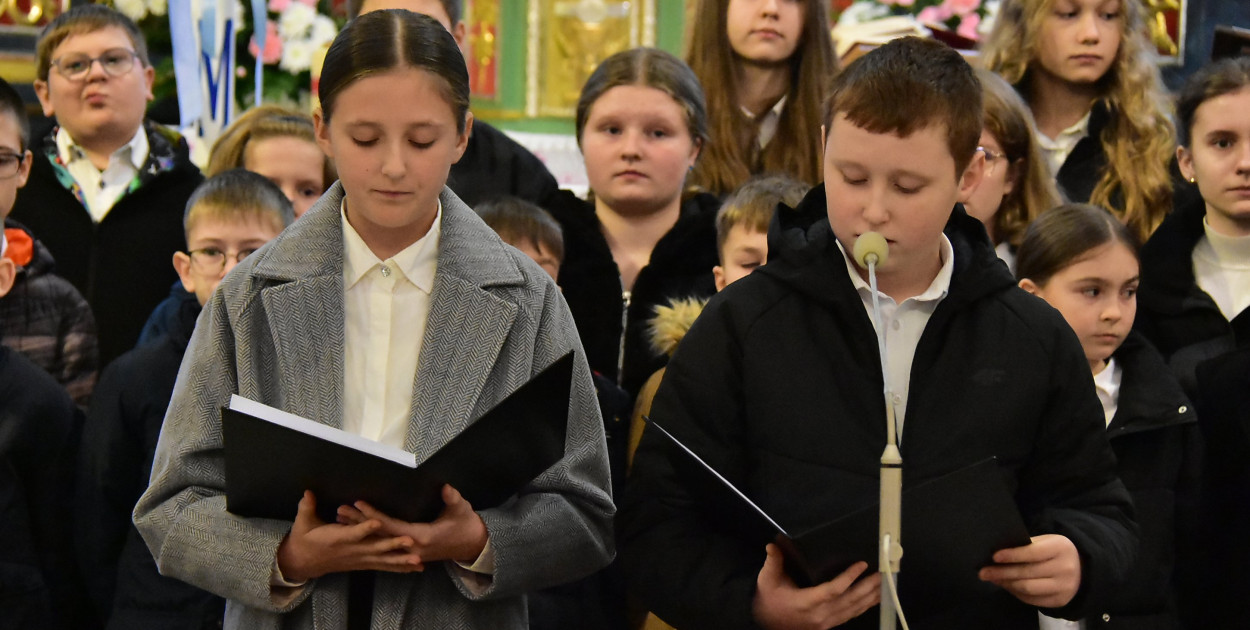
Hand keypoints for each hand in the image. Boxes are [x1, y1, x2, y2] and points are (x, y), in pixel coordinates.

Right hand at [275, 491, 423, 580]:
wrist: (301, 563)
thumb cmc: (303, 540)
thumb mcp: (302, 523)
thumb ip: (306, 507)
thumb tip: (308, 492)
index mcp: (337, 539)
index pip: (353, 534)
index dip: (365, 528)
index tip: (378, 522)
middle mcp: (351, 551)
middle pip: (374, 548)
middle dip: (393, 545)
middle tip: (410, 541)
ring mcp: (358, 560)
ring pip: (382, 561)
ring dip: (401, 560)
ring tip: (418, 559)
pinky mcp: (362, 564)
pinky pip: (382, 566)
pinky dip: (398, 568)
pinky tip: (413, 568)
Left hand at [337, 484, 488, 564]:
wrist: (473, 545)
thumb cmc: (466, 525)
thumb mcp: (462, 510)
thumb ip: (453, 499)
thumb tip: (446, 488)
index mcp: (421, 537)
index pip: (391, 526)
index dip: (373, 516)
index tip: (358, 503)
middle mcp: (411, 548)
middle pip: (378, 536)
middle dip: (358, 524)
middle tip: (339, 511)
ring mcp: (409, 554)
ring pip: (378, 544)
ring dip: (359, 532)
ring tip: (340, 520)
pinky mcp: (409, 555)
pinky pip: (384, 548)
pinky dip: (369, 540)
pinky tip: (357, 534)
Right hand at [752, 543, 880, 629]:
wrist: (766, 624)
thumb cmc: (768, 599)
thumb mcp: (767, 580)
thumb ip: (773, 562)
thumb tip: (772, 544)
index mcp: (806, 602)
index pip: (832, 590)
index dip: (849, 577)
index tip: (861, 564)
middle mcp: (820, 615)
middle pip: (849, 601)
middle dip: (868, 587)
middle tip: (882, 573)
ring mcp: (826, 622)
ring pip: (853, 610)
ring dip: (870, 597)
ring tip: (884, 584)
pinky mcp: (829, 625)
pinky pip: (850, 616)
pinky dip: (864, 607)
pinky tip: (874, 599)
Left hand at [979, 534, 1080, 607]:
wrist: (1081, 569)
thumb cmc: (1055, 551)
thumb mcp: (1046, 541)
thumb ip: (1027, 545)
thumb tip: (997, 555)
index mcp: (1060, 548)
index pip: (1033, 553)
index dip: (1012, 555)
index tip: (994, 556)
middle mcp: (1065, 568)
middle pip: (1027, 573)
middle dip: (1002, 573)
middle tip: (983, 572)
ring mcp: (1064, 587)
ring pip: (1028, 588)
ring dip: (1006, 584)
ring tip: (993, 578)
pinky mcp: (1060, 601)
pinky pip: (1032, 600)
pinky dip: (1016, 593)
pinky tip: (1006, 585)